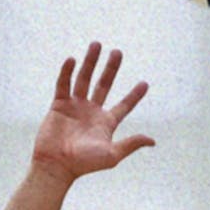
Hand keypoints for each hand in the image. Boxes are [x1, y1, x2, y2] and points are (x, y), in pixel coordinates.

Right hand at [31, 42, 153, 181]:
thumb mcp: (112, 154)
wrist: (57, 165)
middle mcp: (91, 112)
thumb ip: (131, 144)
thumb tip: (152, 141)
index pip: (123, 106)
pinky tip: (72, 60)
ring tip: (97, 44)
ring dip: (90, 62)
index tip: (145, 83)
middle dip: (110, 69)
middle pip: (103, 85)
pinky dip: (67, 72)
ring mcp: (75, 107)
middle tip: (117, 52)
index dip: (134, 95)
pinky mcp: (59, 105)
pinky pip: (63, 84)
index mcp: (106, 123)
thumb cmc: (85, 163)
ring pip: (84, 79)